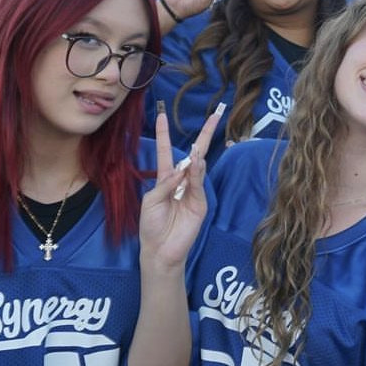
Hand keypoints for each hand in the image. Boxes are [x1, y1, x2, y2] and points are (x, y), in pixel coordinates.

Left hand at [139, 102, 223, 269]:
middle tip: (216, 115)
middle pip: (194, 154)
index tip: (161, 115)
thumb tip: (182, 168)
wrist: (160, 250)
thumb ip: (165, 184)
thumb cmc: (150, 226)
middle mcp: (181, 181)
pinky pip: (199, 183)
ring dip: (197, 156)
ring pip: (198, 167)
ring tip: (195, 150)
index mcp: (165, 179)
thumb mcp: (150, 202)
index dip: (164, 134)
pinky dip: (197, 172)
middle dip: (205, 134)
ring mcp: (193, 191)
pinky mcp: (201, 202)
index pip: (166, 152)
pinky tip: (195, 164)